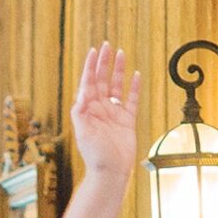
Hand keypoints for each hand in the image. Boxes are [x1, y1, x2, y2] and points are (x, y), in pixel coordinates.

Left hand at [72, 40, 139, 181]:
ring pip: (116, 86)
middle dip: (104, 63)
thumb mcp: (83, 132)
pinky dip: (134, 87)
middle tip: (107, 45)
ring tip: (121, 53)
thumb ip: (81, 112)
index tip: (94, 51)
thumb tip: (81, 93)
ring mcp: (114, 113)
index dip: (90, 67)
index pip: (88, 83)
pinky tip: (135, 74)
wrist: (111, 172)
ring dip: (118, 70)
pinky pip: (132, 99)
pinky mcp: (127, 120)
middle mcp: (100, 108)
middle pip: (102, 80)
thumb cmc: (94, 155)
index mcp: (87, 110)